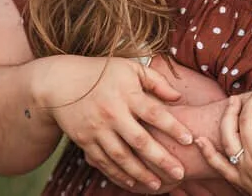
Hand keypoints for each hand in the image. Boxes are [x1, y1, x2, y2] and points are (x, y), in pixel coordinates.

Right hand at [31, 54, 193, 190]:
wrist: (61, 84)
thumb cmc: (102, 73)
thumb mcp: (130, 68)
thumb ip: (156, 81)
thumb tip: (178, 98)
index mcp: (127, 94)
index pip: (154, 113)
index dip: (173, 127)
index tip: (190, 140)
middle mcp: (112, 113)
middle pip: (140, 141)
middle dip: (161, 159)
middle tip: (180, 173)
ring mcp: (97, 129)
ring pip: (122, 157)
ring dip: (141, 173)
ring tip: (158, 185)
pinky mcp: (84, 141)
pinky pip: (104, 162)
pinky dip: (118, 175)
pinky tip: (133, 184)